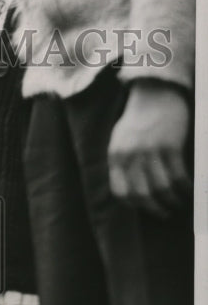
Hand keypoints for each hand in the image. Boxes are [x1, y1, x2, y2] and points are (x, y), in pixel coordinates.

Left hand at [108, 81, 191, 217]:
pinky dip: (184, 187)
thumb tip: (130, 189)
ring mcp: (150, 151)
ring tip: (177, 203)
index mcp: (116, 156)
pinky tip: (188, 190)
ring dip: (171, 201)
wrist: (155, 92)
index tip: (144, 208)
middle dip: (154, 209)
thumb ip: (122, 163)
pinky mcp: (170, 146)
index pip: (121, 192)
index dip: (133, 205)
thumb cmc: (139, 118)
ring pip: (161, 188)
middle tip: (164, 213)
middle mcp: (131, 156)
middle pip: (142, 194)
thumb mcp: (120, 141)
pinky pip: (178, 176)